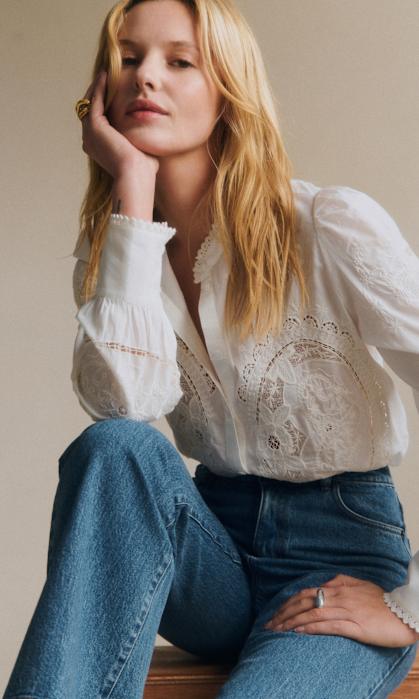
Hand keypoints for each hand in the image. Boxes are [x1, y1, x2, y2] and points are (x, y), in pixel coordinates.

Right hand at [80, 70, 159, 178]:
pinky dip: (99, 87)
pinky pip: (94, 101)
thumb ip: (139, 142)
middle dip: (98, 92)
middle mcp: (90, 140)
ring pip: (90, 103)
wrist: (136, 177)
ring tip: (106, 72)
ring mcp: (90, 134)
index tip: (115, 90)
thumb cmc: (143, 171)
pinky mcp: (94, 127)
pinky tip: (107, 75)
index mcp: (98, 148)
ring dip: (98, 87)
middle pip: (91, 109)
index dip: (104, 104)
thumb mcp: (140, 152)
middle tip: (107, 75)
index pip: (99, 120)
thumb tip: (149, 136)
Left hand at [264, 574, 417, 647]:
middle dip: (284, 613)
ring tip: (277, 630)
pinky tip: (299, 631)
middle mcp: (339, 597)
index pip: (306, 592)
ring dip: (292, 622)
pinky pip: (328, 626)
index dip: (288, 602)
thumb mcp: (361, 585)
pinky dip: (311, 627)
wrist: (404, 613)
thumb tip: (325, 582)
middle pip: (304, 602)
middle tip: (269, 624)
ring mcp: (346, 611)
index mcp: (338, 588)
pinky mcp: (354, 626)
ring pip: (312, 613)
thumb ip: (341, 581)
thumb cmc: (383, 601)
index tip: (275, 613)